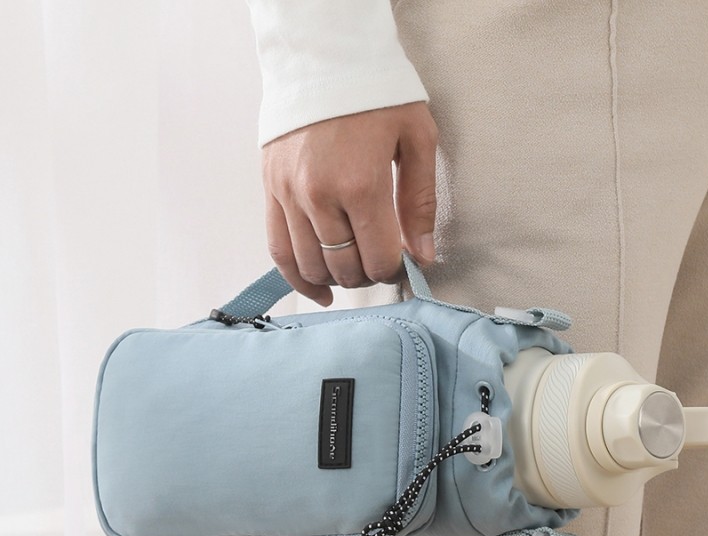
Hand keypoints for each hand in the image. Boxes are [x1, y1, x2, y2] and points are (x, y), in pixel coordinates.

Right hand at [260, 101, 438, 305]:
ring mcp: (290, 196)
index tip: (403, 263)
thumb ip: (420, 203)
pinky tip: (318, 292)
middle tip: (381, 262)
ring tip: (355, 271)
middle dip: (370, 274)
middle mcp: (320, 197)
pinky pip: (278, 251)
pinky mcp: (270, 192)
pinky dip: (298, 279)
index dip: (396, 270)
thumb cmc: (375, 95)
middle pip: (347, 268)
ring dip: (338, 279)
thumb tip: (422, 257)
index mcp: (361, 185)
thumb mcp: (416, 139)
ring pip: (313, 266)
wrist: (322, 57)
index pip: (379, 258)